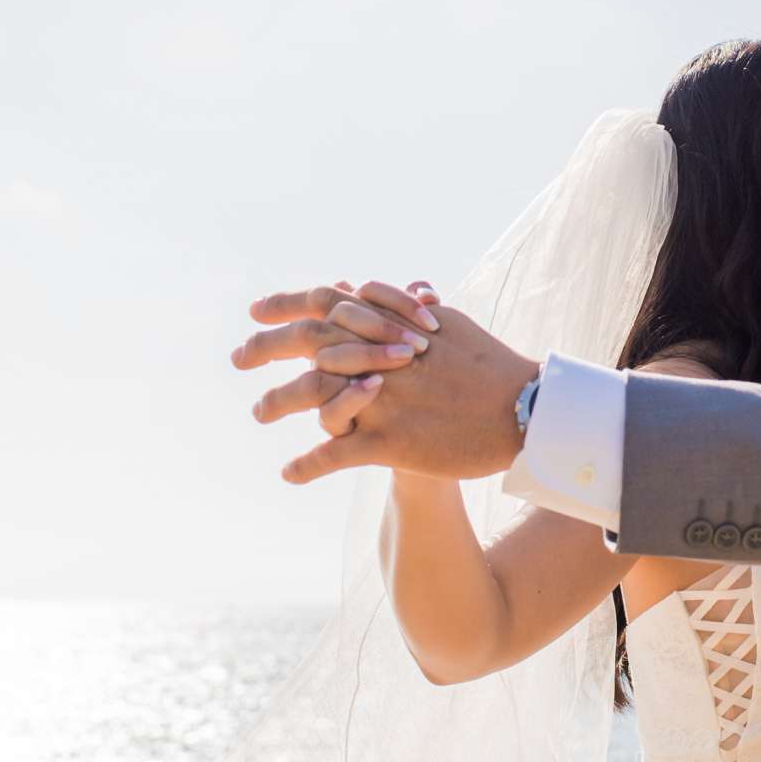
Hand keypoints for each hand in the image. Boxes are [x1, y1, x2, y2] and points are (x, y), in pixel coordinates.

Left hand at [240, 280, 539, 483]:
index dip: (286, 304)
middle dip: (265, 348)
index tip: (256, 310)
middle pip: (307, 345)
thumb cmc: (489, 365)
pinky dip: (309, 464)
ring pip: (312, 399)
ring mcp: (381, 399)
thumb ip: (411, 310)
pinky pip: (336, 454)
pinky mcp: (390, 441)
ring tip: (257, 413)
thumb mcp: (449, 325)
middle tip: (237, 357)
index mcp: (389, 325)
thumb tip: (400, 289)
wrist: (523, 409)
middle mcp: (378, 356)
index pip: (325, 303)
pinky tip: (290, 473)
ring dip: (277, 404)